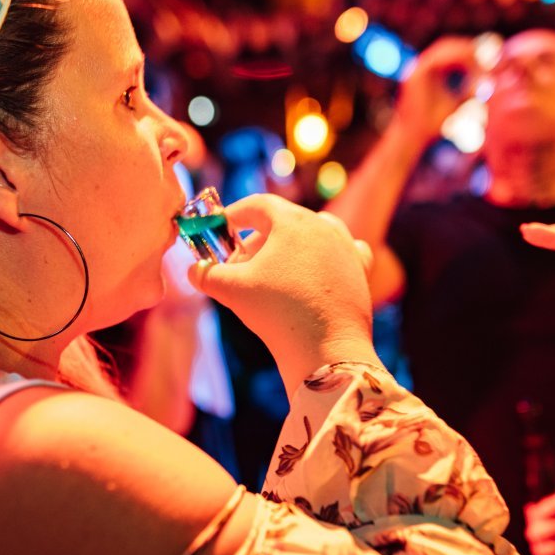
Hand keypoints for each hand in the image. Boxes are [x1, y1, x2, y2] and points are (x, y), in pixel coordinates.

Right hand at [188, 194, 379, 391]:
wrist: (327, 349)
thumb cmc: (277, 312)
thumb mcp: (232, 290)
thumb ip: (207, 275)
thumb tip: (194, 271)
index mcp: (292, 221)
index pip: (259, 205)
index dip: (235, 214)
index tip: (222, 227)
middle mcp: (324, 227)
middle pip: (284, 221)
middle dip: (257, 240)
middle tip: (238, 265)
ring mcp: (346, 247)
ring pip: (314, 234)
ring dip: (291, 246)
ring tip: (275, 270)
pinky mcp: (359, 270)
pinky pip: (344, 251)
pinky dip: (327, 256)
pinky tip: (317, 270)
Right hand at [392, 36, 475, 147]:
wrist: (415, 136)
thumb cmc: (433, 124)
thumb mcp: (458, 104)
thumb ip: (469, 93)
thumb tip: (487, 84)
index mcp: (430, 73)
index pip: (450, 54)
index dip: (468, 51)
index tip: (485, 57)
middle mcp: (422, 68)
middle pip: (446, 46)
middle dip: (466, 47)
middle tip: (484, 52)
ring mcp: (417, 69)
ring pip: (442, 49)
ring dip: (462, 50)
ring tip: (478, 56)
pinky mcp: (416, 74)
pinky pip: (436, 58)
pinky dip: (453, 57)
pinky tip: (468, 61)